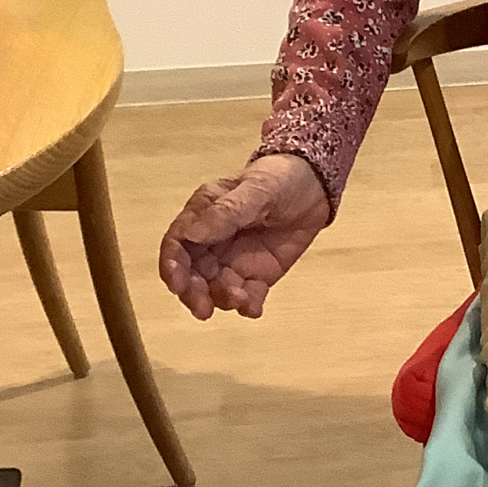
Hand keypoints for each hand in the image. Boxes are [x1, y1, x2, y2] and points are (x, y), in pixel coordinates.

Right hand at [159, 152, 331, 320]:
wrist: (315, 186)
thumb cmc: (278, 178)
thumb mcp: (255, 190)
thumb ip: (225, 213)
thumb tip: (192, 235)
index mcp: (202, 216)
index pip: (177, 244)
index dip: (172, 266)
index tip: (177, 285)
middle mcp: (212, 243)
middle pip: (191, 274)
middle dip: (194, 294)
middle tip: (203, 309)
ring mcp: (234, 261)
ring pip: (216, 290)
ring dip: (223, 299)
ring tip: (241, 298)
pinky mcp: (257, 275)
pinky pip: (248, 297)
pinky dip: (248, 306)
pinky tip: (254, 309)